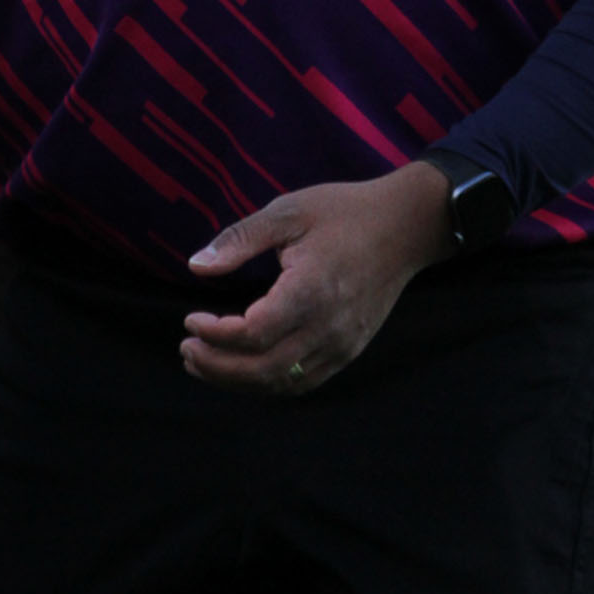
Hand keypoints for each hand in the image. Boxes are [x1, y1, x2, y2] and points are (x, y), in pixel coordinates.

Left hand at [182, 162, 451, 393]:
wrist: (407, 226)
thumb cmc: (344, 212)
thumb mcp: (288, 211)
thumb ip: (240, 240)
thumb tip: (195, 266)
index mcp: (312, 289)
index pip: (254, 333)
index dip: (215, 335)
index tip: (190, 319)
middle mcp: (330, 326)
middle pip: (263, 369)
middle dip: (216, 366)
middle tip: (186, 348)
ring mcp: (343, 343)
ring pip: (281, 382)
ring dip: (237, 381)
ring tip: (203, 363)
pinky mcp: (350, 349)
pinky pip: (304, 381)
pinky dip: (268, 383)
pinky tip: (244, 368)